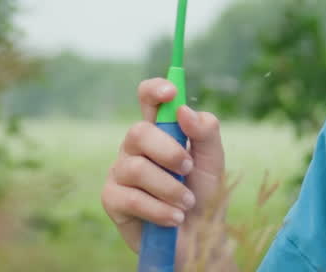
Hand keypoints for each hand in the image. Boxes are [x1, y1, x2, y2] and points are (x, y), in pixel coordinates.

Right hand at [101, 78, 230, 267]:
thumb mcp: (213, 161)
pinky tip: (174, 218)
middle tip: (189, 170)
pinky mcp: (112, 199)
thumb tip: (183, 110)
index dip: (154, 90)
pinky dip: (159, 209)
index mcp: (159, 131)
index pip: (148, 99)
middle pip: (138, 132)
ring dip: (169, 188)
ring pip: (136, 169)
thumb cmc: (203, 194)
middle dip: (169, 151)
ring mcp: (120, 172)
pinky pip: (130, 198)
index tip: (171, 93)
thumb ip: (205, 132)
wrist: (198, 236)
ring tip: (186, 203)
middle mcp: (135, 147)